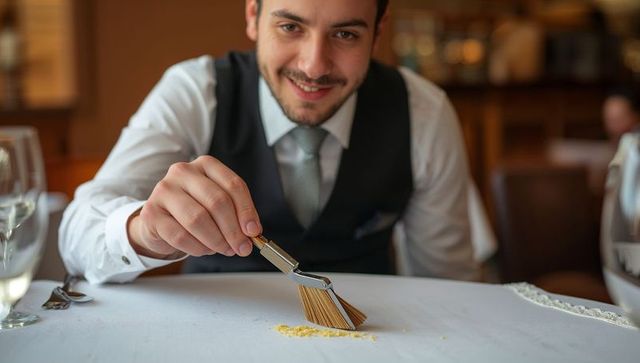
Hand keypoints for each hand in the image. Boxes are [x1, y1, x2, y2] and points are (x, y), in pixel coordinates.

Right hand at [127, 156, 261, 258]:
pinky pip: (181, 235)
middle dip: (233, 230)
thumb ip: (236, 214)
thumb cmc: (195, 210)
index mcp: (206, 165)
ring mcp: (164, 190)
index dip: (246, 210)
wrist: (160, 221)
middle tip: (242, 248)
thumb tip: (252, 232)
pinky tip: (204, 250)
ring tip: (224, 249)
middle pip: (217, 201)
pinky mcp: (151, 213)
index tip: (254, 231)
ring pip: (198, 219)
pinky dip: (198, 248)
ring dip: (217, 241)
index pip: (233, 185)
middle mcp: (183, 172)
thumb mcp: (218, 205)